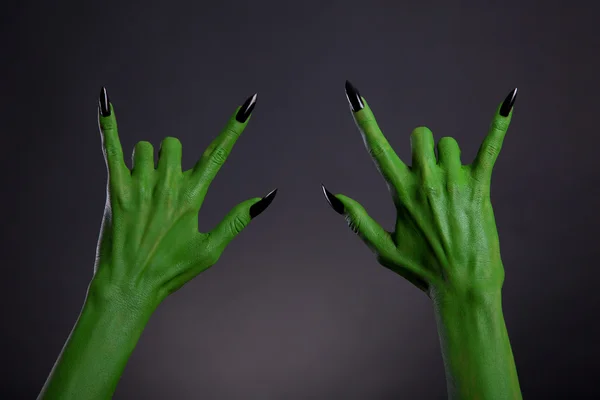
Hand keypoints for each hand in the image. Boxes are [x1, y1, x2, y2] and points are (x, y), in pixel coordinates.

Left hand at [92, 88, 276, 308]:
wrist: (128, 287)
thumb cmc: (170, 271)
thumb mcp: (210, 250)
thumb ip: (237, 220)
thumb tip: (265, 196)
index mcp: (192, 198)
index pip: (218, 154)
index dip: (235, 128)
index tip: (248, 104)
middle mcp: (167, 186)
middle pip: (173, 144)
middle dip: (173, 157)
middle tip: (166, 186)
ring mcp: (139, 185)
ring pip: (146, 147)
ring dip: (148, 160)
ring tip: (143, 189)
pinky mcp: (114, 188)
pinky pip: (111, 147)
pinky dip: (109, 126)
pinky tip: (105, 105)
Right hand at [323, 82, 516, 299]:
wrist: (462, 288)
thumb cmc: (421, 271)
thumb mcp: (383, 249)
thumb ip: (357, 220)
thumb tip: (330, 195)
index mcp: (401, 193)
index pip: (376, 148)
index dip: (363, 119)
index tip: (352, 92)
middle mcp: (426, 181)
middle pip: (420, 135)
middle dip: (420, 148)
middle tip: (426, 176)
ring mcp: (455, 182)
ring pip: (447, 143)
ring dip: (446, 157)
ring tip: (451, 186)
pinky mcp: (480, 186)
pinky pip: (490, 146)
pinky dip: (498, 123)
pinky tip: (509, 99)